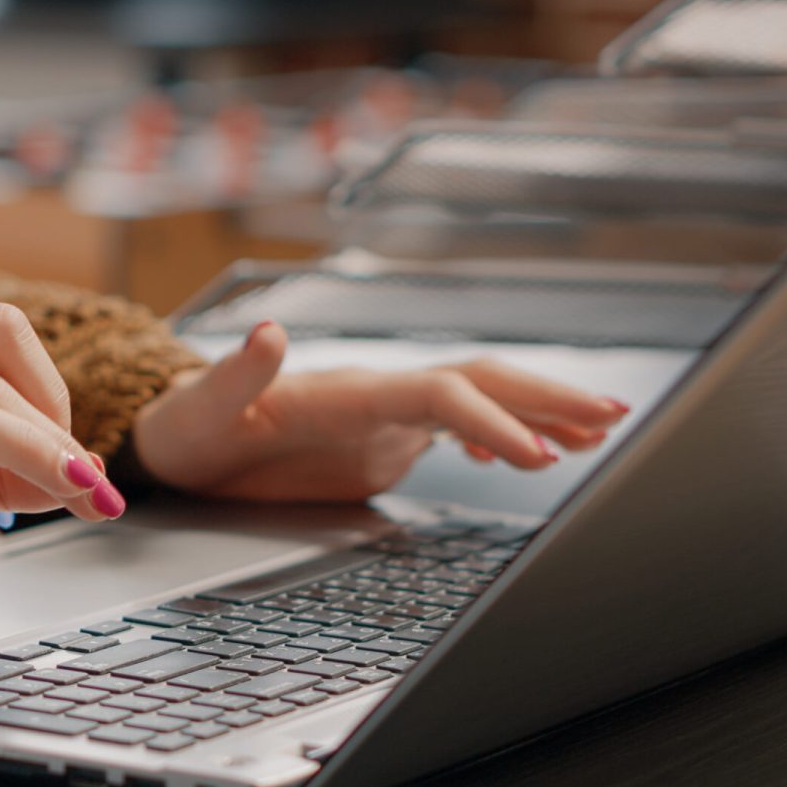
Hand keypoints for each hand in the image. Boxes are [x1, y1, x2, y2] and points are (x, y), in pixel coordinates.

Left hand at [131, 322, 630, 501]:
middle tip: (612, 417)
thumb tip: (270, 332)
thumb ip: (236, 374)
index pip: (439, 394)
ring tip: (599, 430)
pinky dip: (502, 435)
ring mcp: (383, 417)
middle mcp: (377, 395)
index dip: (490, 419)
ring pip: (479, 401)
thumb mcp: (198, 407)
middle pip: (479, 383)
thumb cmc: (184, 426)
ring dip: (538, 412)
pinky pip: (457, 429)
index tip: (534, 454)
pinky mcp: (380, 440)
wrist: (174, 437)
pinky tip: (528, 454)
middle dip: (545, 398)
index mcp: (346, 389)